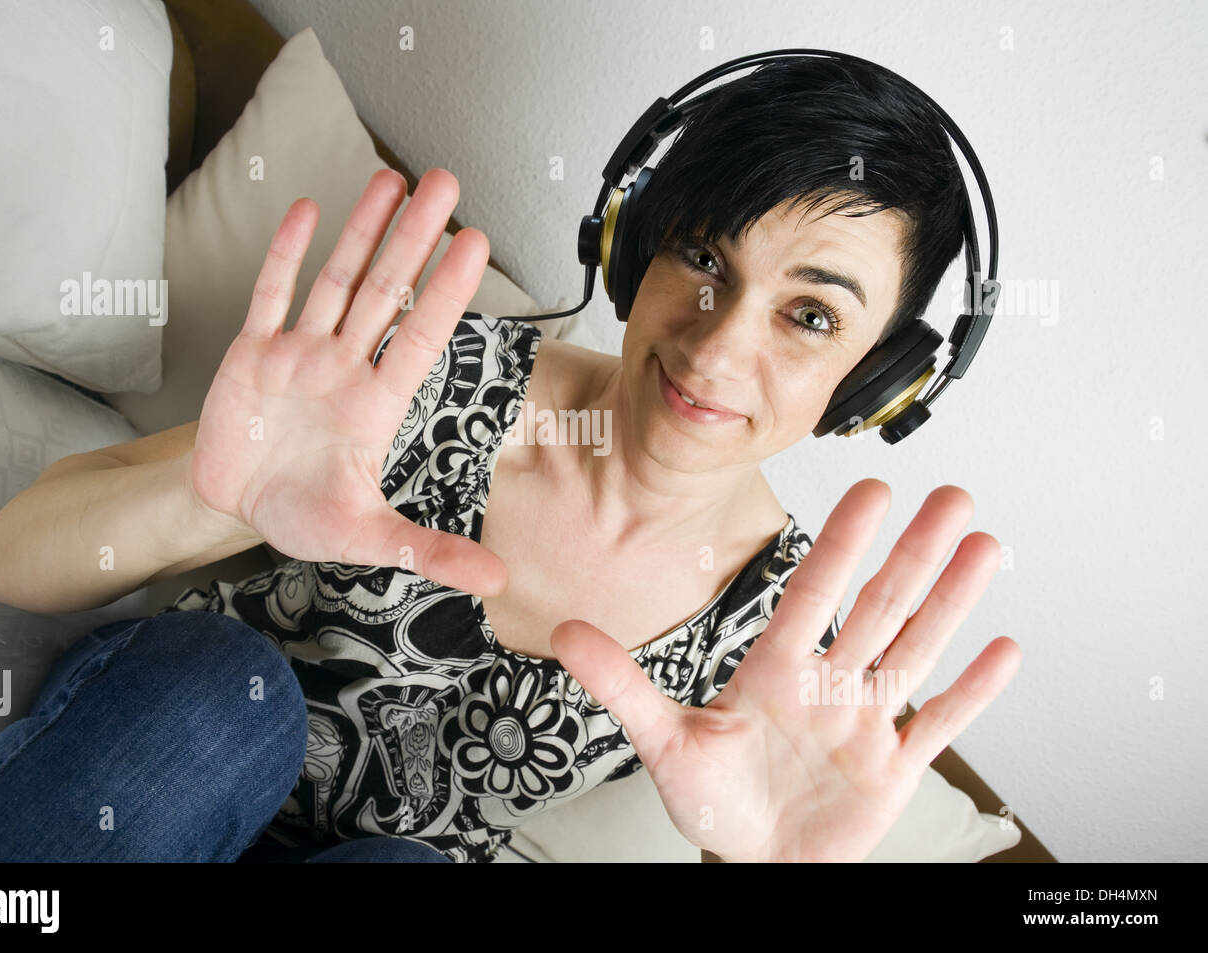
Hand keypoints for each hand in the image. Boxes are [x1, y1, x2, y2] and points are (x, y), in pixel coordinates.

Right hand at [189, 169, 507, 596]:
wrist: (233, 508)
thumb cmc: (303, 516)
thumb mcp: (367, 537)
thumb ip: (427, 550)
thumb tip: (498, 579)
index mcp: (375, 405)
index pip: (420, 335)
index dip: (445, 290)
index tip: (476, 242)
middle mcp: (344, 368)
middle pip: (384, 291)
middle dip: (413, 237)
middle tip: (445, 181)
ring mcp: (298, 354)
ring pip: (335, 279)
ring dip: (361, 230)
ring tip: (390, 178)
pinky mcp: (250, 354)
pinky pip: (269, 294)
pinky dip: (284, 254)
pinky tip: (307, 210)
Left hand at [551, 479, 1020, 861]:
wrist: (753, 860)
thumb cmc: (712, 799)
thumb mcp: (661, 740)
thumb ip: (620, 685)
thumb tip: (564, 633)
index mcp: (776, 671)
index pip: (813, 595)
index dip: (842, 546)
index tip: (871, 492)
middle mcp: (828, 686)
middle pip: (879, 609)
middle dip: (915, 555)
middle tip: (952, 498)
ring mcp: (865, 725)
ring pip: (916, 652)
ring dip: (951, 603)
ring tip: (986, 548)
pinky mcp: (893, 771)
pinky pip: (939, 726)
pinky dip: (972, 693)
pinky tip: (1004, 649)